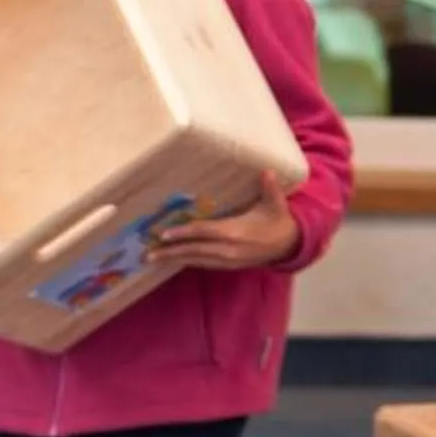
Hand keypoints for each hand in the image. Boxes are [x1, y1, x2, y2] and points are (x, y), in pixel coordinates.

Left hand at [154, 171, 301, 270]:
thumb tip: (268, 171)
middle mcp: (227, 249)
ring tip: (153, 258)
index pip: (203, 232)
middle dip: (170, 252)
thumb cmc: (278, 222)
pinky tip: (175, 258)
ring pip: (196, 260)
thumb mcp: (276, 204)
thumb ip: (269, 187)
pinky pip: (203, 263)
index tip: (163, 234)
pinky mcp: (228, 265)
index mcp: (235, 232)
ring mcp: (227, 260)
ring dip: (174, 259)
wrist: (288, 246)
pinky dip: (187, 261)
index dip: (183, 233)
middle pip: (193, 251)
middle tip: (147, 253)